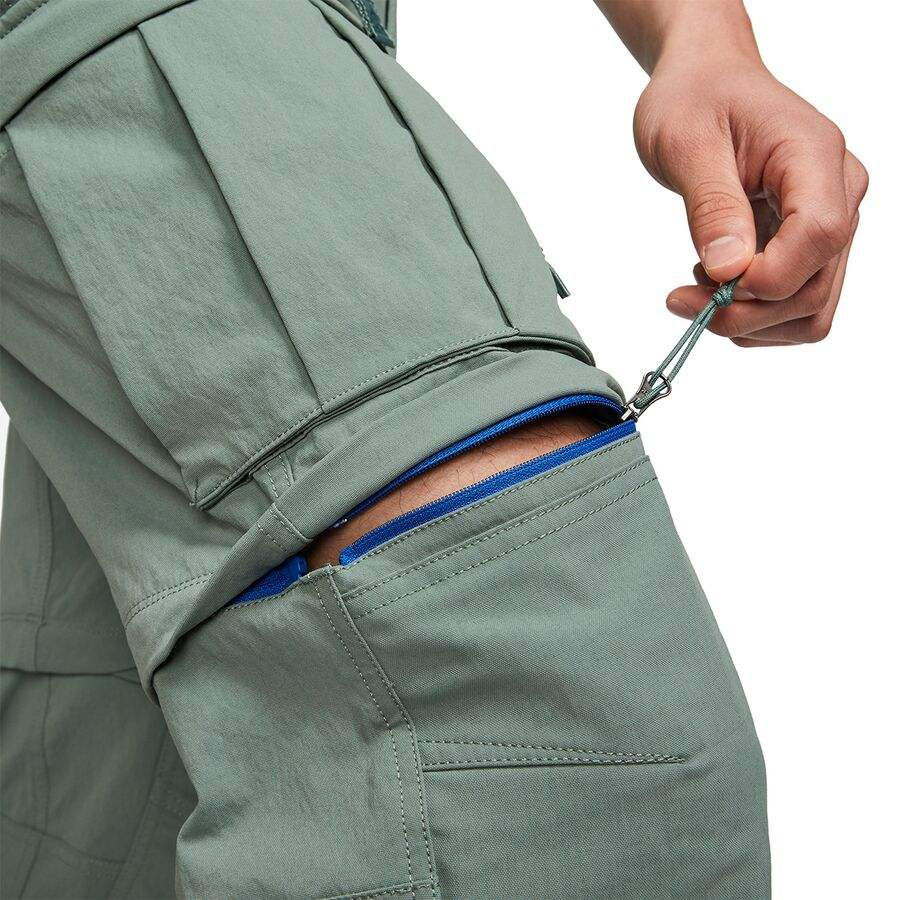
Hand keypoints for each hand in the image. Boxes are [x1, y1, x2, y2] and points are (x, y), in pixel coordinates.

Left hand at [633, 39, 866, 345]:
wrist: (704, 86)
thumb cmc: (695, 101)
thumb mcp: (686, 144)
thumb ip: (712, 207)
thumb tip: (729, 269)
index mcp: (815, 156)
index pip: (820, 235)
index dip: (767, 277)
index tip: (707, 281)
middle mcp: (838, 193)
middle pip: (814, 288)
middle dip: (744, 313)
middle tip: (679, 300)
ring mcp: (829, 224)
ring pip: (810, 309)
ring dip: (748, 322)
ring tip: (696, 290)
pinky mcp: (808, 246)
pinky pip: (795, 305)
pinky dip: (752, 316)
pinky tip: (714, 287)